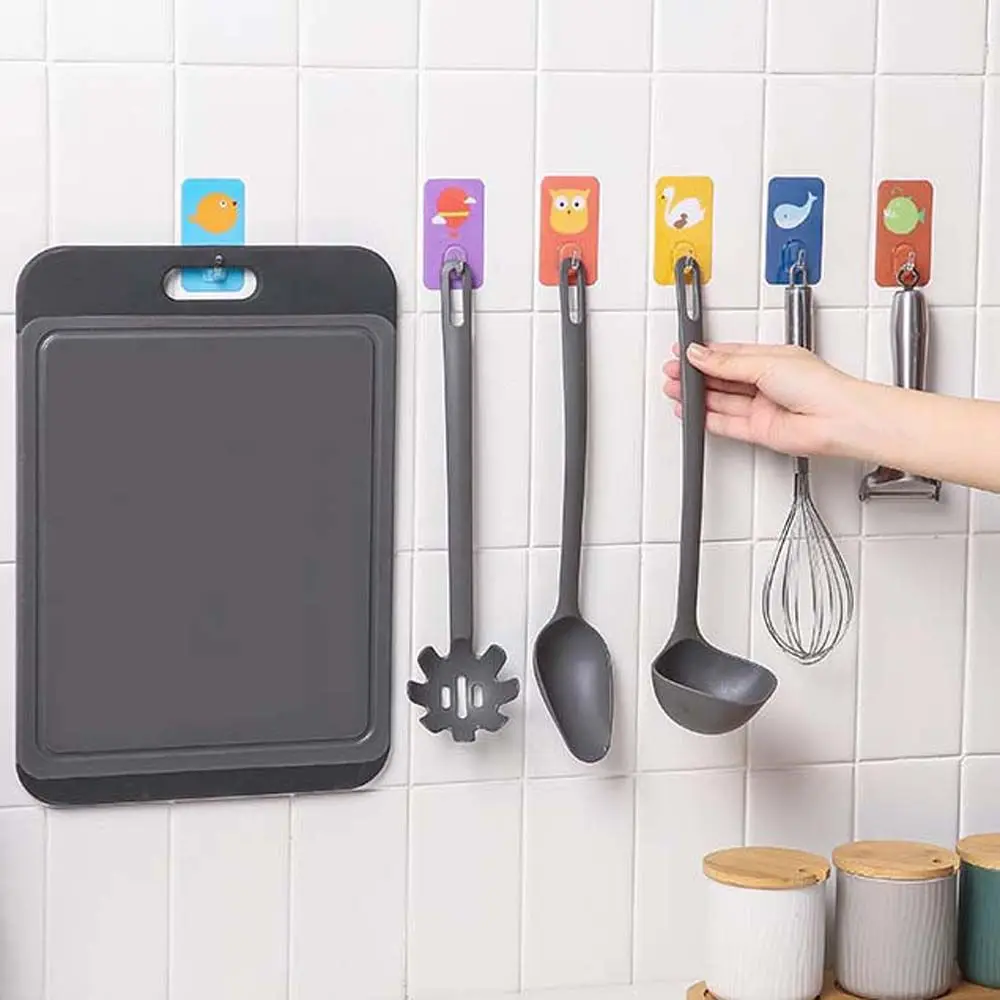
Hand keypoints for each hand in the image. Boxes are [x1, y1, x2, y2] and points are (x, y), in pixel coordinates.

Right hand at [662, 342, 863, 457]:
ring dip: (697, 396)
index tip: (683, 353)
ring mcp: (761, 408)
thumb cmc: (819, 386)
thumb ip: (727, 363)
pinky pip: (726, 424)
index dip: (704, 354)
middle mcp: (765, 383)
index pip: (729, 355)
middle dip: (696, 375)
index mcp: (771, 359)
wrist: (836, 421)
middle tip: (673, 373)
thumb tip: (700, 355)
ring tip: (676, 391)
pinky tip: (693, 413)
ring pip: (720, 400)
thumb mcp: (765, 363)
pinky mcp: (758, 430)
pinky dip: (706, 419)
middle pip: (721, 378)